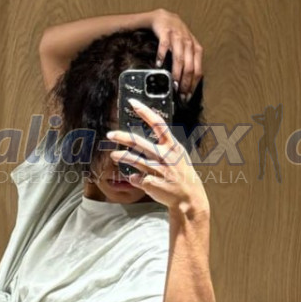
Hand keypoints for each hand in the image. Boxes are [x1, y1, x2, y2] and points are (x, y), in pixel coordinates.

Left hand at [107, 98, 209, 217]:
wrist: (189, 198)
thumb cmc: (183, 175)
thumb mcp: (179, 156)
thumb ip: (165, 146)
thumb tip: (149, 140)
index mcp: (173, 147)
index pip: (158, 124)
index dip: (145, 112)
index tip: (133, 103)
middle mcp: (166, 157)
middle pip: (140, 143)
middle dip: (123, 137)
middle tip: (110, 134)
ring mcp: (158, 171)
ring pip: (135, 160)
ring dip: (122, 156)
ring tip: (114, 155)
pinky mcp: (151, 184)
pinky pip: (136, 178)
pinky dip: (134, 178)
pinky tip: (134, 178)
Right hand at [151, 9, 203, 101]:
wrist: (164, 18)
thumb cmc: (176, 35)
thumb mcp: (187, 47)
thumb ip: (189, 62)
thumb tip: (188, 83)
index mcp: (195, 49)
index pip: (198, 71)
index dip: (193, 85)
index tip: (187, 96)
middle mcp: (188, 43)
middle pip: (189, 67)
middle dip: (185, 83)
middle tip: (179, 94)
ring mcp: (177, 37)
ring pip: (179, 58)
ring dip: (176, 73)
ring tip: (172, 84)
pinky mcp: (166, 32)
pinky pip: (165, 45)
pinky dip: (162, 56)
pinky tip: (159, 65)